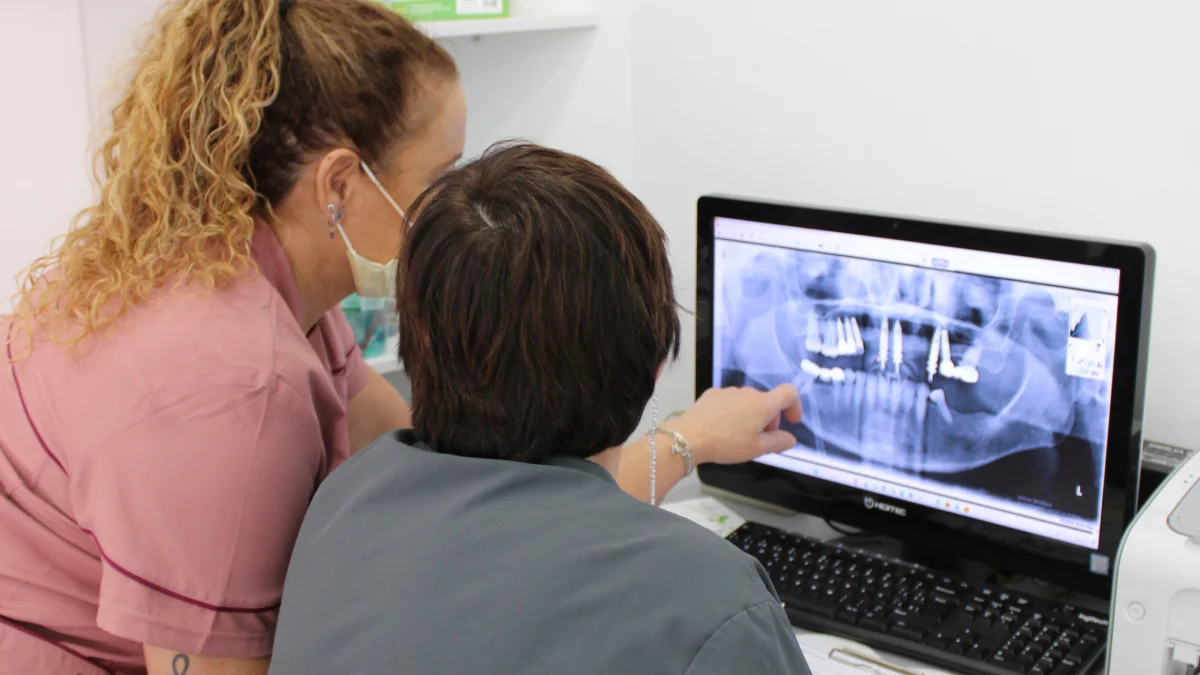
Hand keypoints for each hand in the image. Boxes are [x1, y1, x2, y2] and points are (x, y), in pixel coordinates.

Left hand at [665, 384, 802, 464]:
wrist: (689, 436)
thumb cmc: (727, 443)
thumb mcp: (757, 449)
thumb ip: (779, 442)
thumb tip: (791, 438)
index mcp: (763, 404)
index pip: (789, 392)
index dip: (795, 405)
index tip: (791, 422)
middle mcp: (748, 392)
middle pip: (767, 401)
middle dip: (769, 419)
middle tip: (759, 439)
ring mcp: (729, 391)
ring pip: (748, 401)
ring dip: (750, 415)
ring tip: (737, 435)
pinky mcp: (712, 394)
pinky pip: (730, 401)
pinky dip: (733, 412)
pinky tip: (721, 427)